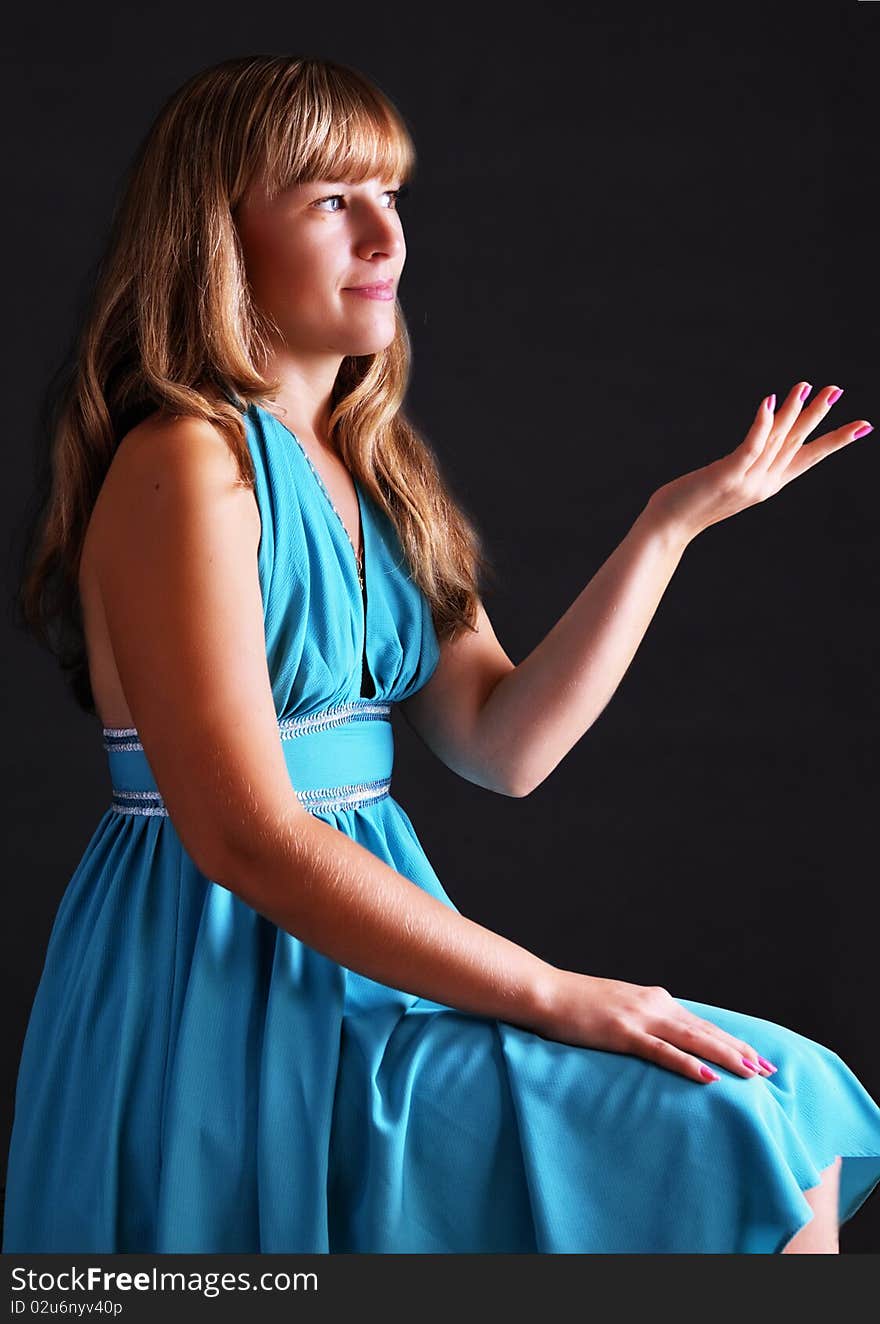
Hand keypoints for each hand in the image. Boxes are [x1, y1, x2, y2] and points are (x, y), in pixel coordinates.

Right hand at [533, 968, 776, 1084]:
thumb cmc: (576, 1004)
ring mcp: (639, 1017)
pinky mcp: (622, 1033)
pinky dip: (687, 1064)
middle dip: (740, 1052)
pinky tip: (708, 1077)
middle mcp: (654, 1004)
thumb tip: (660, 1039)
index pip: (702, 1024)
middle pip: (706, 1032)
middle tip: (769, 1072)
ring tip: (752, 1074)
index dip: (732, 1041)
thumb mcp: (616, 1009)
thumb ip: (641, 1021)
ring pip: (693, 1040)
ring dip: (725, 1057)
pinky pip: (662, 1052)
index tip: (757, 1058)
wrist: (545, 992)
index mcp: (654, 999)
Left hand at [649, 381, 872, 541]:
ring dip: (793, 411)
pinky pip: (751, 446)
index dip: (836, 441)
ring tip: (807, 386)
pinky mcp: (727, 476)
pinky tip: (770, 401)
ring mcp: (747, 481)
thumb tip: (761, 441)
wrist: (669, 528)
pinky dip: (762, 423)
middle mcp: (764, 484)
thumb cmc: (692, 502)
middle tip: (837, 390)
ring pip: (777, 440)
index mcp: (768, 484)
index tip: (864, 426)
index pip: (808, 458)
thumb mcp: (729, 482)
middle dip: (819, 416)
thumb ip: (747, 463)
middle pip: (797, 443)